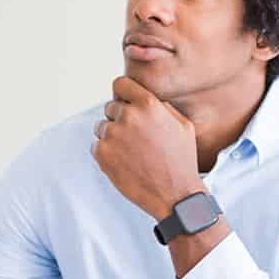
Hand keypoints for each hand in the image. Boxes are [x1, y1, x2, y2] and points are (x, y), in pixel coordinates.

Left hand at [92, 76, 204, 220]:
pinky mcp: (102, 153)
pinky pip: (96, 146)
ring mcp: (113, 135)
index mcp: (148, 105)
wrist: (175, 195)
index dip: (122, 95)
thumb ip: (161, 107)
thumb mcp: (182, 125)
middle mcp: (129, 116)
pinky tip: (124, 163)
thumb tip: (145, 98)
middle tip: (134, 139)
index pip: (120, 84)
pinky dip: (106, 154)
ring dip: (112, 137)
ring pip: (101, 127)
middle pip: (110, 108)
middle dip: (119, 120)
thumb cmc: (181, 160)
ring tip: (131, 154)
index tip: (125, 104)